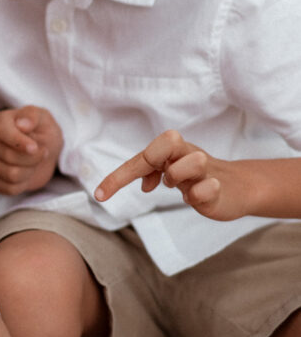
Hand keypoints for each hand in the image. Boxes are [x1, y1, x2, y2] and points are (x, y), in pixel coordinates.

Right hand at [0, 105, 62, 195]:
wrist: (42, 151)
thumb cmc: (42, 132)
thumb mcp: (44, 119)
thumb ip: (33, 116)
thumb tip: (21, 124)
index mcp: (0, 120)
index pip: (3, 133)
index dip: (20, 143)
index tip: (35, 148)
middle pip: (8, 156)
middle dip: (32, 159)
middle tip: (42, 153)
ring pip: (10, 175)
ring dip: (29, 172)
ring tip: (33, 163)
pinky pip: (8, 189)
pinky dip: (23, 185)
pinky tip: (26, 174)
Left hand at [94, 129, 250, 220]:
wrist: (237, 187)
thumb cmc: (196, 177)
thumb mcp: (170, 172)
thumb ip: (151, 172)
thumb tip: (144, 185)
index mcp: (172, 150)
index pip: (142, 157)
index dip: (118, 177)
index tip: (99, 196)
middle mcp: (188, 154)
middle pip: (169, 139)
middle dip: (154, 160)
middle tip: (158, 179)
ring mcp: (206, 170)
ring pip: (193, 160)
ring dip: (179, 177)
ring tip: (182, 188)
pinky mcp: (220, 188)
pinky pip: (208, 187)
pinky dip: (198, 195)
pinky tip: (198, 197)